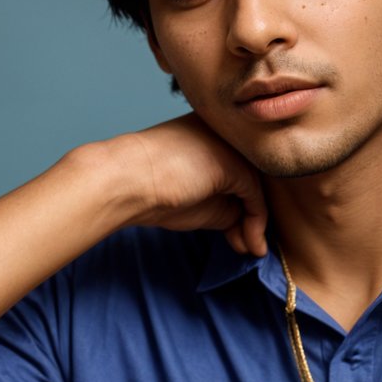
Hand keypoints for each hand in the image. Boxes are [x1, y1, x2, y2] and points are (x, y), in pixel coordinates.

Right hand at [108, 113, 268, 257]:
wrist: (124, 182)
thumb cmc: (148, 189)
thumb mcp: (196, 197)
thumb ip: (225, 203)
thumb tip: (248, 223)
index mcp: (212, 131)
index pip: (240, 168)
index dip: (243, 204)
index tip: (237, 235)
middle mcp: (226, 133)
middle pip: (252, 176)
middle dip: (251, 216)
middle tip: (244, 245)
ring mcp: (230, 145)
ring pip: (257, 188)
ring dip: (254, 225)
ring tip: (247, 250)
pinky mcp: (233, 163)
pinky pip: (255, 197)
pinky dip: (255, 225)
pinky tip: (247, 245)